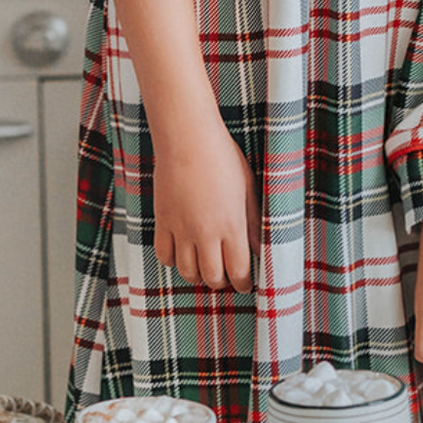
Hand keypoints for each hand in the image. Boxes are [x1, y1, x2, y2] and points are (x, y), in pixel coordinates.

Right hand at [152, 119, 260, 292]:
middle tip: (227, 277)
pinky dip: (174, 261)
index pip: (238, 271)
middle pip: (212, 277)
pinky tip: (184, 254)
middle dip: (222, 282)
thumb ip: (254, 222)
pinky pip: (164, 256)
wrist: (188, 138)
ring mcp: (181, 229)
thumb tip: (259, 247)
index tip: (247, 284)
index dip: (244, 284)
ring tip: (206, 268)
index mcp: (232, 225)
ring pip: (187, 272)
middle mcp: (205, 233)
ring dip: (198, 276)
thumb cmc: (223, 158)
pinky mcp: (162, 222)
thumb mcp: (249, 188)